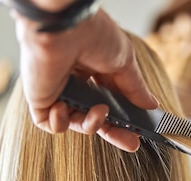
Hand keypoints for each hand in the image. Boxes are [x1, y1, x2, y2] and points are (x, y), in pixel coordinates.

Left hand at [12, 7, 157, 150]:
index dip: (124, 120)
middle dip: (113, 132)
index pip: (111, 102)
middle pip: (94, 117)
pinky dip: (61, 123)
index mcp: (95, 69)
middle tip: (131, 143)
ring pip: (76, 122)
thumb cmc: (94, 35)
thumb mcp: (125, 63)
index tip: (139, 133)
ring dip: (91, 124)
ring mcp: (57, 91)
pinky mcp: (39, 99)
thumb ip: (136, 89)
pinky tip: (64, 107)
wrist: (64, 28)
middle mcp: (75, 81)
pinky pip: (50, 124)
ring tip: (99, 111)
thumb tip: (151, 106)